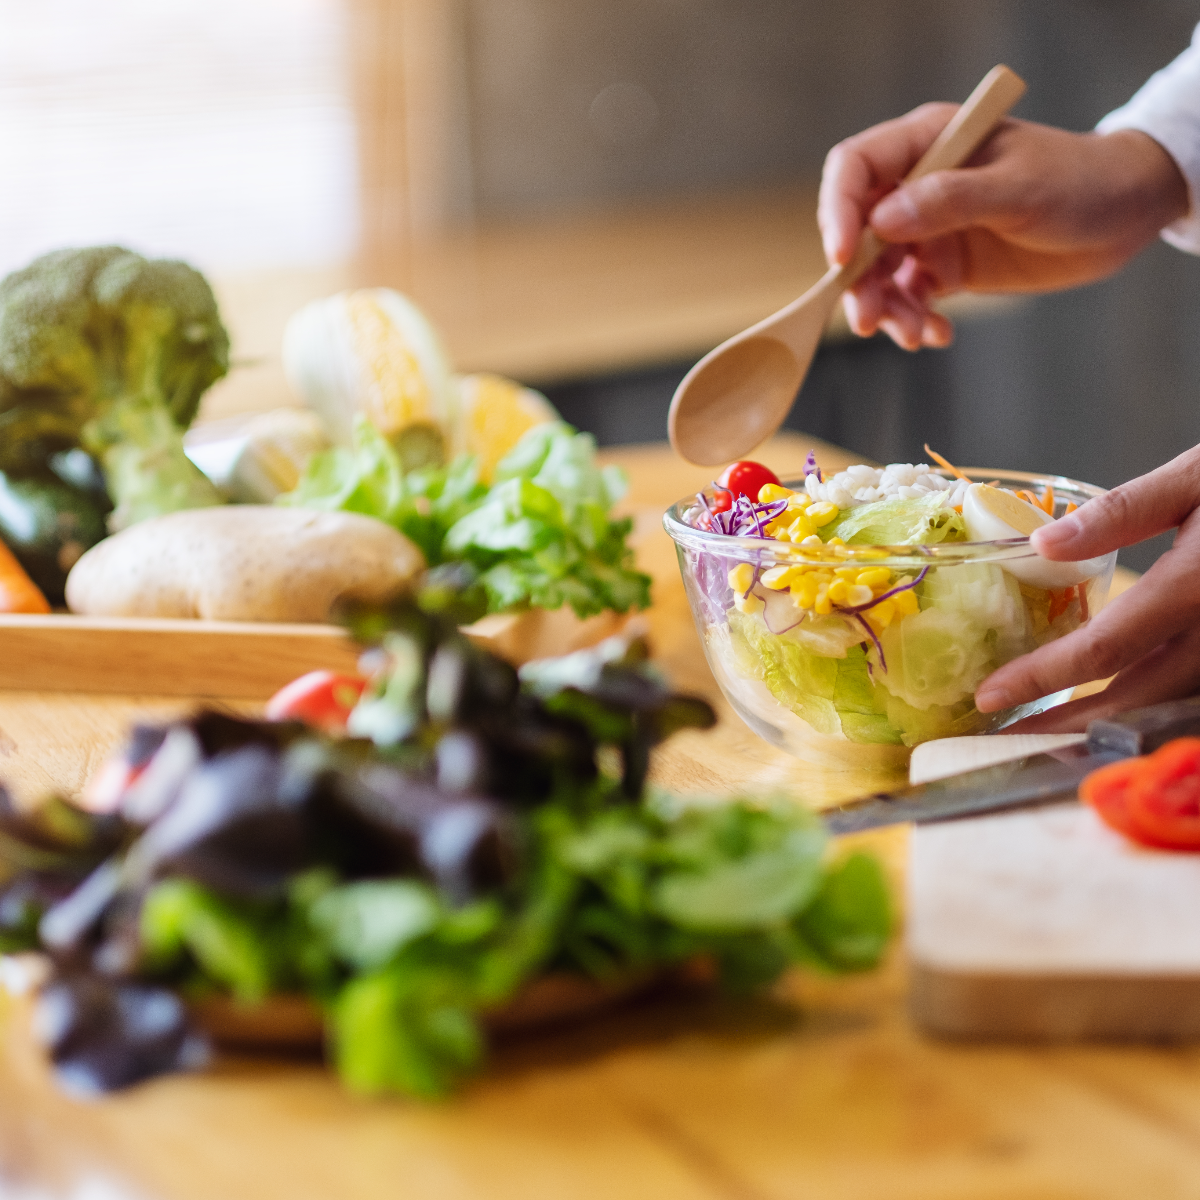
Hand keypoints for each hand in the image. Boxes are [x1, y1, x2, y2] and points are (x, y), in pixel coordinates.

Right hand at [817, 105, 1188, 349]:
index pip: (855, 169)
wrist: (1122, 215)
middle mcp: (918, 184)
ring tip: (913, 335)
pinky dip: (915, 320)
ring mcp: (928, 228)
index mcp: (929, 142)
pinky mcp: (944, 267)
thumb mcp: (1018, 188)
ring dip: (886, 308)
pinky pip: (910, 298)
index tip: (842, 258)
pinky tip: (937, 335)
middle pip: (856, 231)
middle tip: (869, 320)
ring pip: (878, 273)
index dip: (838, 211)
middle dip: (858, 279)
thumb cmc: (1078, 182)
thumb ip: (950, 200)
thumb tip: (881, 221)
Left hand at [976, 444, 1199, 733]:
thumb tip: (1042, 543)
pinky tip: (1111, 714)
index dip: (1042, 678)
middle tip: (1002, 739)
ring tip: (1045, 736)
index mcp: (1196, 587)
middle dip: (1064, 727)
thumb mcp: (1196, 476)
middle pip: (1134, 700)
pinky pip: (1196, 697)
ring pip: (1169, 709)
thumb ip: (1122, 513)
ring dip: (1107, 729)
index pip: (1104, 650)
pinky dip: (1151, 712)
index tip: (988, 696)